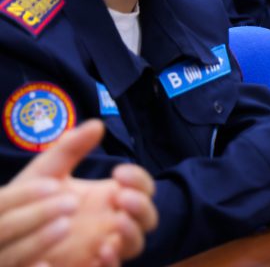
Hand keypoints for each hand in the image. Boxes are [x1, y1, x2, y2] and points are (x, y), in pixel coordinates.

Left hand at [4, 120, 157, 265]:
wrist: (9, 230)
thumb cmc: (31, 202)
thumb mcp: (49, 171)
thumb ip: (71, 148)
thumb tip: (98, 124)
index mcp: (110, 196)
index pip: (142, 187)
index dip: (138, 179)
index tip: (118, 172)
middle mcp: (112, 220)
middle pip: (148, 217)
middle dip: (142, 206)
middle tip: (121, 198)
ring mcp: (104, 244)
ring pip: (137, 243)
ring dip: (133, 231)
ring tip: (116, 222)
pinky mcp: (90, 264)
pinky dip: (114, 261)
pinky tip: (103, 250)